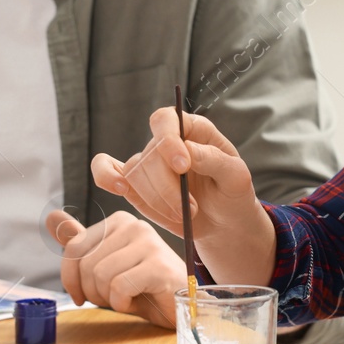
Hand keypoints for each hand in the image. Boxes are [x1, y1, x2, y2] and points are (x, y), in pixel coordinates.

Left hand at [45, 208, 184, 328]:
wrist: (181, 305)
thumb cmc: (143, 287)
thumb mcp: (106, 265)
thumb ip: (80, 243)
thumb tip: (52, 216)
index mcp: (119, 221)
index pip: (74, 247)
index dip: (71, 278)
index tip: (83, 294)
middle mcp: (134, 225)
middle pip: (86, 264)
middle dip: (92, 291)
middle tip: (111, 298)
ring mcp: (149, 243)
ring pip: (101, 275)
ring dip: (107, 298)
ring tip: (125, 298)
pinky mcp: (158, 266)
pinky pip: (119, 287)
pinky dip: (122, 303)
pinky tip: (137, 300)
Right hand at [90, 107, 260, 243]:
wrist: (223, 221)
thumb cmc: (231, 193)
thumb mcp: (236, 177)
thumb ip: (215, 160)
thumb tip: (188, 151)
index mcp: (191, 129)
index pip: (166, 121)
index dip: (168, 141)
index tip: (183, 166)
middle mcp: (165, 142)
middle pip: (149, 156)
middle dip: (168, 188)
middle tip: (192, 209)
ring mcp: (147, 163)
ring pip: (133, 174)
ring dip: (156, 200)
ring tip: (182, 214)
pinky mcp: (134, 186)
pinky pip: (107, 171)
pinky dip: (106, 177)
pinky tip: (120, 188)